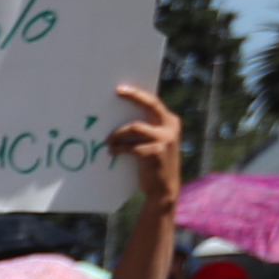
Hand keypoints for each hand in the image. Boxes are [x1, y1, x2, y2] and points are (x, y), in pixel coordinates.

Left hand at [107, 84, 184, 211]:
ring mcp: (164, 140)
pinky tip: (112, 152)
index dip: (137, 94)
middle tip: (117, 92)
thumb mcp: (156, 143)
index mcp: (170, 122)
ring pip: (134, 127)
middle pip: (149, 105)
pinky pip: (130, 146)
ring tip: (108, 141)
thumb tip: (121, 116)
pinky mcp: (155, 152)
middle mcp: (170, 128)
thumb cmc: (154, 165)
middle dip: (133, 96)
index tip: (120, 89)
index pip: (153, 102)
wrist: (164, 190)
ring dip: (117, 134)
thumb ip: (147, 129)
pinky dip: (118, 148)